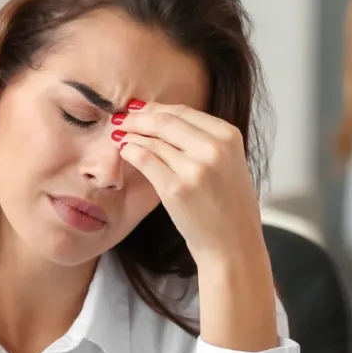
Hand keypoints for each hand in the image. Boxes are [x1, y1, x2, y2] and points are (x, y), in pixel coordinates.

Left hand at [112, 101, 265, 265]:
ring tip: (118, 133)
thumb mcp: (227, 162)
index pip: (184, 111)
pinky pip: (145, 160)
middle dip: (137, 117)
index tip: (138, 108)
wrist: (233, 244)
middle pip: (165, 121)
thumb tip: (162, 118)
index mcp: (228, 136)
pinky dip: (130, 151)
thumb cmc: (228, 205)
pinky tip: (123, 150)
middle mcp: (213, 149)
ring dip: (130, 133)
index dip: (155, 107)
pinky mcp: (176, 189)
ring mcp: (194, 169)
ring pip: (153, 140)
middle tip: (119, 117)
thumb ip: (202, 140)